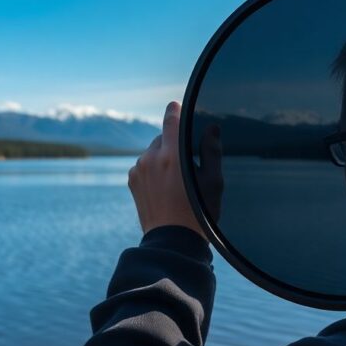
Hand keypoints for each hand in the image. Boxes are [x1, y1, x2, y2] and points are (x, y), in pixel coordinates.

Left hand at [128, 101, 221, 237]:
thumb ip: (212, 151)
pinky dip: (152, 170)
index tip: (175, 104)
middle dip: (174, 146)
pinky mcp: (132, 180)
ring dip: (162, 159)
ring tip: (175, 182)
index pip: (171, 121)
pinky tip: (164, 188)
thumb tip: (212, 128)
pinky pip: (144, 166)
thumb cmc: (198, 212)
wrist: (172, 241)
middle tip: (187, 167)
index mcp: (172, 155)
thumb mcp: (213, 181)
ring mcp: (139, 169)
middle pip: (163, 138)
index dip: (174, 111)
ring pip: (153, 153)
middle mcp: (151, 158)